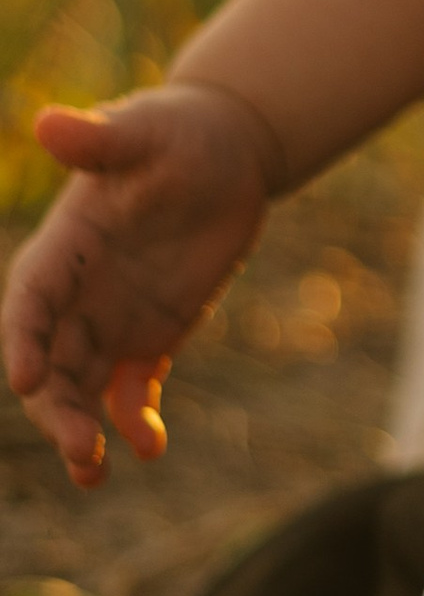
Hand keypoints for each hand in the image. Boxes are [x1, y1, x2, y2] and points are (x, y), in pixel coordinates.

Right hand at [5, 85, 278, 484]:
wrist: (227, 150)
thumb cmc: (177, 130)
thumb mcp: (144, 130)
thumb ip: (99, 140)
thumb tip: (48, 123)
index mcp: (64, 245)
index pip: (29, 299)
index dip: (23, 338)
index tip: (27, 379)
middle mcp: (78, 292)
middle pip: (49, 361)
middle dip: (55, 408)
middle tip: (79, 449)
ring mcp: (112, 319)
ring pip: (81, 388)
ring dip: (81, 431)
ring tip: (94, 473)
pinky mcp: (153, 336)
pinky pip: (134, 390)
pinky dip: (136, 420)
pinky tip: (151, 447)